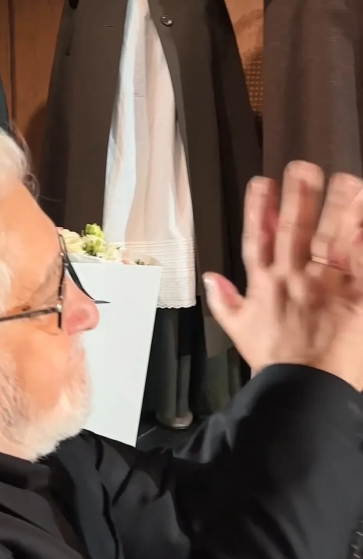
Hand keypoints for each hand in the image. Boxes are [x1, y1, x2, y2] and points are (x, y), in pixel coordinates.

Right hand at [204, 162, 362, 390]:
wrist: (303, 392)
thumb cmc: (273, 363)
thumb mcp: (239, 332)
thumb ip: (225, 302)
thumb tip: (211, 277)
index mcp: (265, 285)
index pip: (259, 239)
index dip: (260, 210)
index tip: (262, 182)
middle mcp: (293, 279)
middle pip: (297, 231)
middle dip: (301, 197)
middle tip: (305, 166)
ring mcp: (323, 288)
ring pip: (331, 241)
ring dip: (339, 209)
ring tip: (347, 182)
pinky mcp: (352, 300)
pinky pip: (359, 267)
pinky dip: (362, 244)